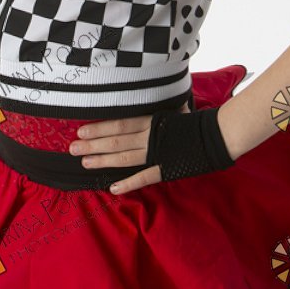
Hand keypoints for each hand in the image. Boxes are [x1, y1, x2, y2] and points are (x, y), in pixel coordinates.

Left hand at [68, 99, 190, 194]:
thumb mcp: (174, 108)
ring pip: (124, 157)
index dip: (99, 127)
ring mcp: (157, 153)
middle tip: (72, 147)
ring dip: (103, 160)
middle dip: (93, 144)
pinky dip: (128, 183)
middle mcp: (150, 136)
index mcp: (151, 120)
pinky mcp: (166, 168)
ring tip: (84, 162)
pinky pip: (144, 177)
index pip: (119, 123)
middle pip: (116, 140)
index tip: (81, 129)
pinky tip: (113, 188)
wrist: (217, 134)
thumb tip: (147, 100)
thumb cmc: (195, 120)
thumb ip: (157, 108)